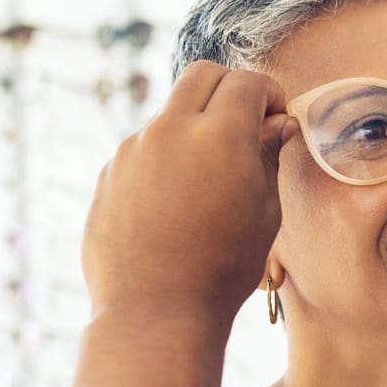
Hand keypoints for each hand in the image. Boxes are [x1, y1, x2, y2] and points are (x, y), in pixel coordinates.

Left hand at [81, 62, 297, 326]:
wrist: (156, 311)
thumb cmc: (223, 268)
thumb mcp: (265, 212)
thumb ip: (269, 157)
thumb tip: (277, 126)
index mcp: (219, 134)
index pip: (248, 83)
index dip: (271, 95)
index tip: (277, 119)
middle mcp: (170, 129)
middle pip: (203, 76)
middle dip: (231, 90)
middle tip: (247, 125)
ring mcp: (133, 149)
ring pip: (170, 113)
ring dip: (194, 127)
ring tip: (209, 178)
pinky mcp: (109, 173)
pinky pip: (144, 148)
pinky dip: (166, 158)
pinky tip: (176, 203)